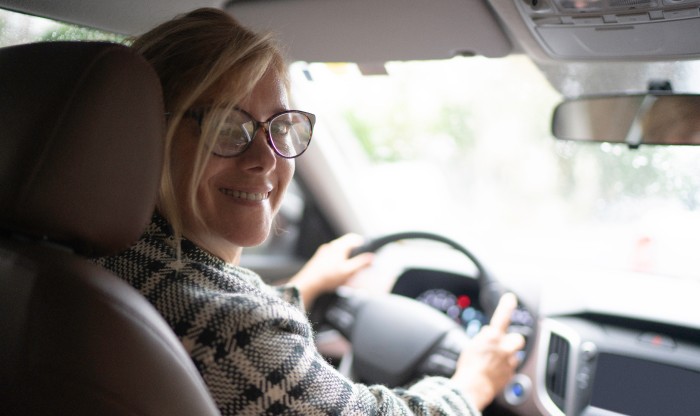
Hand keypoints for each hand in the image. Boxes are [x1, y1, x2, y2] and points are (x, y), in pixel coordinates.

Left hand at [288, 233, 373, 307]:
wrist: (308, 283)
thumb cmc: (327, 278)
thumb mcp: (348, 272)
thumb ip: (361, 263)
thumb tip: (371, 257)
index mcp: (339, 246)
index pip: (353, 238)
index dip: (361, 242)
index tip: (366, 249)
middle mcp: (331, 246)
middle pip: (345, 243)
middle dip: (353, 250)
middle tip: (359, 258)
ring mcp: (323, 252)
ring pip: (337, 249)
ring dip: (344, 254)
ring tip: (348, 265)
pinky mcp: (318, 258)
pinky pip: (330, 255)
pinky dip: (336, 259)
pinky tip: (336, 269)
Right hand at [451, 293, 525, 409]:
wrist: (473, 387)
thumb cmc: (469, 367)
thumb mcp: (471, 346)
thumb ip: (484, 338)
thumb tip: (489, 333)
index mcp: (492, 337)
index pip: (502, 317)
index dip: (506, 306)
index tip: (511, 298)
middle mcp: (504, 347)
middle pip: (517, 339)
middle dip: (511, 341)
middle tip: (503, 345)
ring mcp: (509, 361)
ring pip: (514, 355)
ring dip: (507, 357)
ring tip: (493, 364)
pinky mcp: (511, 374)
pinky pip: (510, 369)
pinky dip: (504, 370)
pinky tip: (493, 373)